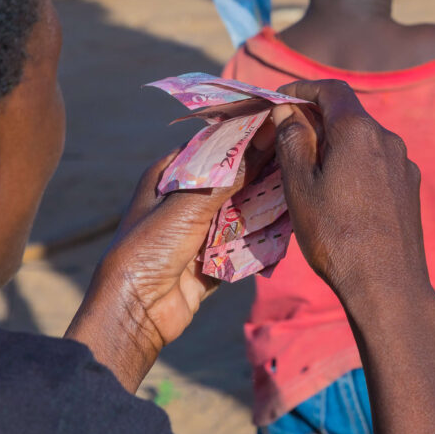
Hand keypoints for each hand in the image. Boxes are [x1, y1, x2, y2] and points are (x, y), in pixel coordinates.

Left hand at [65, 129, 273, 390]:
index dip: (242, 136)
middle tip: (296, 156)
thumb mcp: (188, 204)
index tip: (276, 123)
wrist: (135, 310)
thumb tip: (263, 140)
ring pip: (239, 210)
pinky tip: (288, 224)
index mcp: (167, 176)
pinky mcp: (211, 259)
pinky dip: (261, 237)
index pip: (211, 147)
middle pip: (230, 179)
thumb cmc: (149, 247)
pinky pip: (242, 243)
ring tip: (299, 185)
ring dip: (263, 203)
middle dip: (259, 171)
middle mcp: (183, 200)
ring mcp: (198, 231)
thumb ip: (228, 176)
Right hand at [270, 80, 431, 308]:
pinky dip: (354, 163)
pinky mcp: (410, 187)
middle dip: (316, 118)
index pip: (331, 89)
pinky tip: (340, 193)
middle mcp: (387, 138)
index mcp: (358, 130)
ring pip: (362, 139)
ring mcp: (403, 163)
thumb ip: (293, 140)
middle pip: (347, 113)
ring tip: (310, 170)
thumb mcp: (300, 186)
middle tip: (286, 138)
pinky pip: (376, 162)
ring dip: (335, 143)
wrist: (387, 285)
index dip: (302, 88)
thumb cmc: (335, 234)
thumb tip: (288, 111)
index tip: (279, 100)